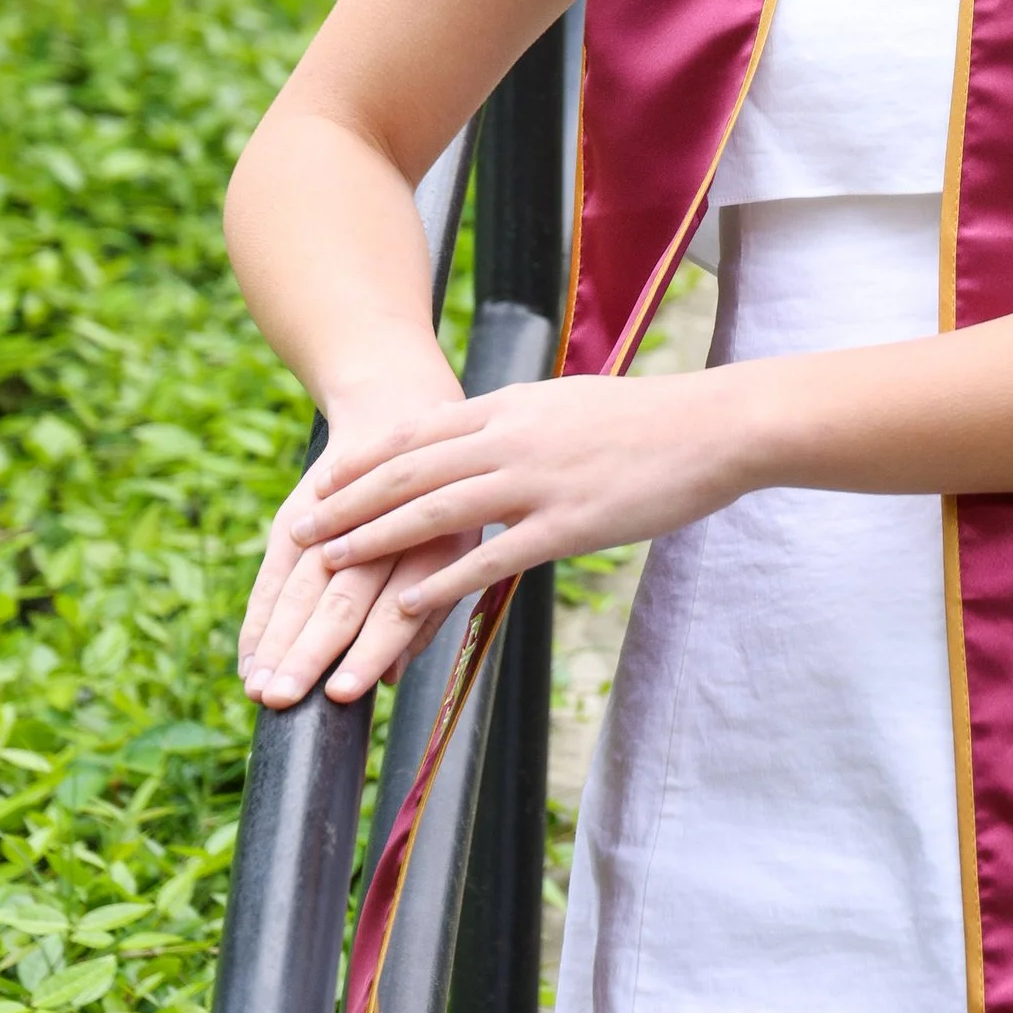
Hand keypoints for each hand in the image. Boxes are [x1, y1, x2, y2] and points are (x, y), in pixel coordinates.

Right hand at [237, 357, 469, 712]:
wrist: (399, 407)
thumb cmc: (438, 504)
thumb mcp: (452, 547)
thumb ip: (425, 614)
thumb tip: (389, 676)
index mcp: (437, 545)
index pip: (397, 607)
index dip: (370, 650)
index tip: (344, 693)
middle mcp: (382, 530)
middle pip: (340, 597)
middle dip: (309, 650)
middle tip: (281, 697)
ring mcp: (335, 516)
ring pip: (303, 582)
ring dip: (278, 637)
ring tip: (258, 685)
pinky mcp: (300, 506)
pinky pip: (275, 569)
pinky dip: (261, 615)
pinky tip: (249, 656)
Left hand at [245, 367, 757, 712]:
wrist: (712, 427)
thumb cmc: (647, 420)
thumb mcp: (567, 404)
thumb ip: (519, 422)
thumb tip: (482, 435)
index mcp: (511, 405)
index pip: (417, 431)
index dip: (363, 462)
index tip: (320, 483)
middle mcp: (512, 437)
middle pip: (410, 471)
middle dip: (348, 504)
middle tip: (300, 532)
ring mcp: (537, 481)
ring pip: (436, 511)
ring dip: (375, 540)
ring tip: (330, 566)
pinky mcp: (567, 525)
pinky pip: (491, 557)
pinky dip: (441, 582)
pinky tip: (406, 608)